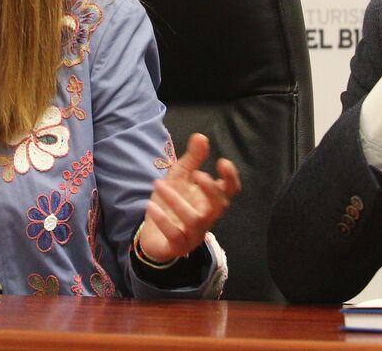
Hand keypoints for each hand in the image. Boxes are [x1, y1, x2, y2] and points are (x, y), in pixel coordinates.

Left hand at [135, 133, 240, 263]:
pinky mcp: (178, 245)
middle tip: (197, 174)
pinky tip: (151, 205)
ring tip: (158, 183)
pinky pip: (175, 235)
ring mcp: (194, 233)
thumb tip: (201, 136)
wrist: (153, 235)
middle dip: (211, 190)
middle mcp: (207, 217)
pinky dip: (163, 220)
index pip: (230, 190)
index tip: (222, 162)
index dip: (230, 178)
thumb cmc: (172, 202)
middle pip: (220, 206)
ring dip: (177, 201)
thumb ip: (192, 159)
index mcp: (210, 199)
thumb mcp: (180, 177)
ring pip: (196, 220)